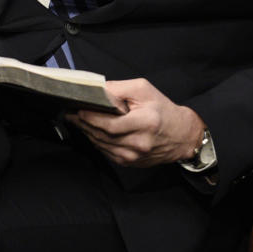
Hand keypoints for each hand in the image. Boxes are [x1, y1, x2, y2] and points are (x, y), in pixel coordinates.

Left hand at [66, 78, 204, 167]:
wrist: (181, 135)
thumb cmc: (162, 109)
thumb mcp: (143, 90)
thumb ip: (118, 89)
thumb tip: (96, 91)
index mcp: (145, 123)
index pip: (110, 124)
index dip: (91, 118)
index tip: (77, 109)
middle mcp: (140, 143)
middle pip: (103, 136)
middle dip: (84, 124)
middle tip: (71, 114)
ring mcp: (135, 156)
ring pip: (102, 145)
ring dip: (87, 133)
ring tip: (77, 121)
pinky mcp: (131, 162)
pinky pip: (107, 152)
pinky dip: (96, 141)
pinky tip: (91, 131)